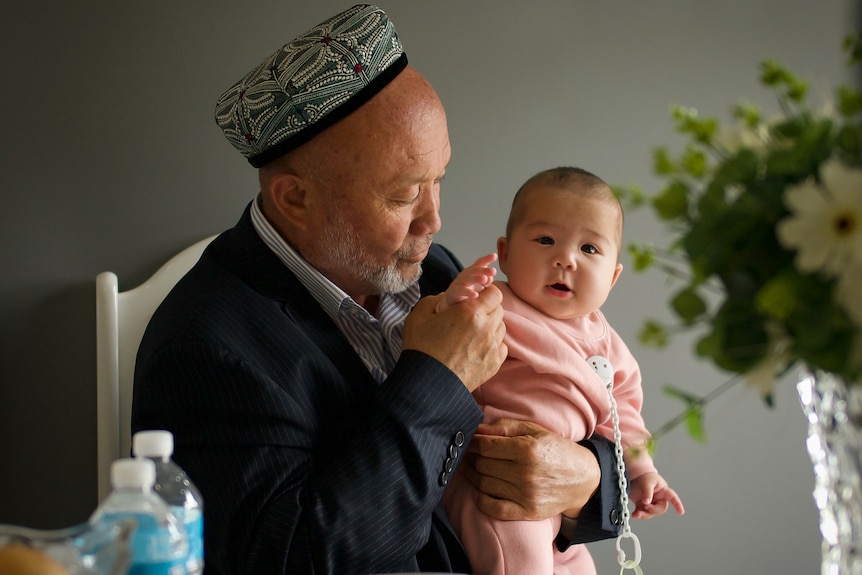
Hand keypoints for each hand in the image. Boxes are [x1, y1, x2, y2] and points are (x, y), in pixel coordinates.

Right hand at [403, 284, 505, 391]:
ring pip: (501, 327)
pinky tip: (477, 348)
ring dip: (490, 326)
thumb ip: (434, 300)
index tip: (475, 298)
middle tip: (470, 316)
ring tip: (472, 333)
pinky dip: (493, 345)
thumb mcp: (419, 316)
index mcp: (470, 311)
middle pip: (499, 309)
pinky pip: (502, 347)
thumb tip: (447, 297)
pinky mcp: (494, 364)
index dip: (486, 293)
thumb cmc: (421, 349)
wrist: (426, 384)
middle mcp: (486, 327)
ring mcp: (493, 347)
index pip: (494, 293)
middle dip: (487, 309)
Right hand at [436, 253, 497, 312]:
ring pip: (468, 279)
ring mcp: (459, 282)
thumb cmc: (467, 292)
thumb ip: (485, 280)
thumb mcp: (478, 284)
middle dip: (484, 270)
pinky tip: (476, 295)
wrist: (451, 301)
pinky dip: (468, 292)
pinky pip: (461, 290)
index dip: (486, 259)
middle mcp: (465, 275)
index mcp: (472, 272)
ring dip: (476, 278)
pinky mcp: (454, 291)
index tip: (494, 256)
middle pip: (474, 270)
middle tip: (493, 271)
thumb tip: (490, 277)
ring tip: (485, 279)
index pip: (479, 263)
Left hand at [461, 418, 600, 519]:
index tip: (468, 441)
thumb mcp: (535, 431)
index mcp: (527, 449)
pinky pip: (494, 508)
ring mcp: (526, 494)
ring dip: (473, 476)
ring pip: (484, 485)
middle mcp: (525, 473)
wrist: (584, 479)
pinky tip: (481, 490)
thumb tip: (478, 429)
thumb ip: (506, 427)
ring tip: (473, 469)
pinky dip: (482, 500)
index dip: (472, 443)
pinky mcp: (528, 511)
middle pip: (483, 465)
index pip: (486, 447)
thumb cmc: (557, 451)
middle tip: (468, 454)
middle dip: (471, 458)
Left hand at [630, 471, 684, 518]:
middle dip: (653, 510)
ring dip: (644, 514)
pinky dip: (638, 514)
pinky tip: (634, 515)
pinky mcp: (643, 506)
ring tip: (637, 513)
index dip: (677, 504)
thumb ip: (647, 492)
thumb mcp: (647, 482)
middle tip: (645, 506)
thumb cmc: (645, 477)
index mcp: (664, 491)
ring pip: (651, 513)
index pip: (672, 497)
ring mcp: (651, 503)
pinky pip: (642, 513)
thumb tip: (646, 502)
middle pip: (660, 509)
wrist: (634, 477)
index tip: (681, 512)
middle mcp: (659, 499)